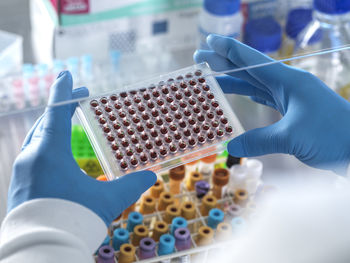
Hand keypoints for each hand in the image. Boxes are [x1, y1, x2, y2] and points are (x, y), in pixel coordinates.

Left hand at [8, 71, 155, 225]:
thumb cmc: (74, 219)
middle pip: (47, 122)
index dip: (63, 91)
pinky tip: (58, 152)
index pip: (56, 112)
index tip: (67, 74)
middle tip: (80, 97)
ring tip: (70, 121)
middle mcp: (32, 157)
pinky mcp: (21, 183)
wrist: (41, 249)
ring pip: (39, 138)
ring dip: (55, 125)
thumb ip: (131, 185)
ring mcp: (23, 170)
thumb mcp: (107, 200)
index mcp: (50, 153)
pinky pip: (35, 154)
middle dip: (63, 106)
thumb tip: (151, 176)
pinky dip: (48, 143)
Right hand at [194, 34, 349, 173]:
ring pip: (256, 85)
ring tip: (212, 80)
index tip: (209, 40)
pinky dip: (250, 97)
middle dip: (224, 63)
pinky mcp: (295, 111)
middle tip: (200, 59)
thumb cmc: (333, 136)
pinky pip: (266, 99)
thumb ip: (258, 141)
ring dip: (234, 81)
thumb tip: (231, 147)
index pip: (252, 61)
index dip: (229, 49)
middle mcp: (289, 85)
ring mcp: (292, 98)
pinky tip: (242, 96)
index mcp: (288, 81)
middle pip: (249, 70)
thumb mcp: (292, 137)